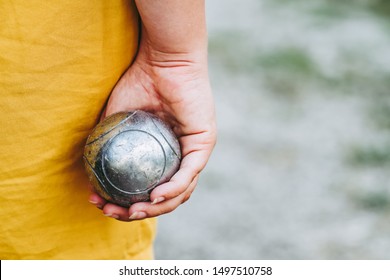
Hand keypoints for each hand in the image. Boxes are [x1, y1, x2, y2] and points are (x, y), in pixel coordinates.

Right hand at [88, 33, 216, 220]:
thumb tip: (90, 175)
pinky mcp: (204, 143)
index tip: (104, 205)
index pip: (149, 186)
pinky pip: (189, 173)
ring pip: (180, 192)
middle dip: (140, 211)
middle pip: (166, 196)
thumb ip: (107, 146)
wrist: (160, 59)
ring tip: (132, 211)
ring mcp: (194, 151)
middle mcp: (181, 155)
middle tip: (115, 213)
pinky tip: (153, 197)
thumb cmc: (138, 82)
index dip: (127, 202)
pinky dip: (172, 189)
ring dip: (156, 208)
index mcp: (163, 153)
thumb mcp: (115, 121)